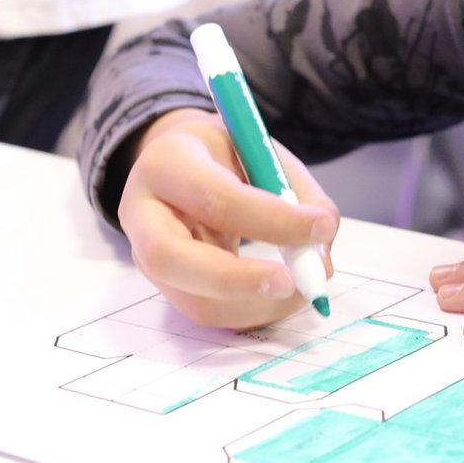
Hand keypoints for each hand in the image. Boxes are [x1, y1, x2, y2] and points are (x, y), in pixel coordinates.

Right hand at [117, 108, 339, 329]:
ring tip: (300, 291)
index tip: (321, 228)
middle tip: (293, 283)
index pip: (214, 198)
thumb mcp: (261, 150)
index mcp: (166, 163)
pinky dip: (252, 312)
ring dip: (254, 306)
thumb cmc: (225, 154)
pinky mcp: (165, 286)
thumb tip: (321, 258)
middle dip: (238, 280)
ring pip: (191, 299)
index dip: (271, 219)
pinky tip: (281, 297)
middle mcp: (142, 213)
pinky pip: (207, 310)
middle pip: (172, 258)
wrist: (180, 163)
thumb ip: (296, 195)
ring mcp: (145, 256)